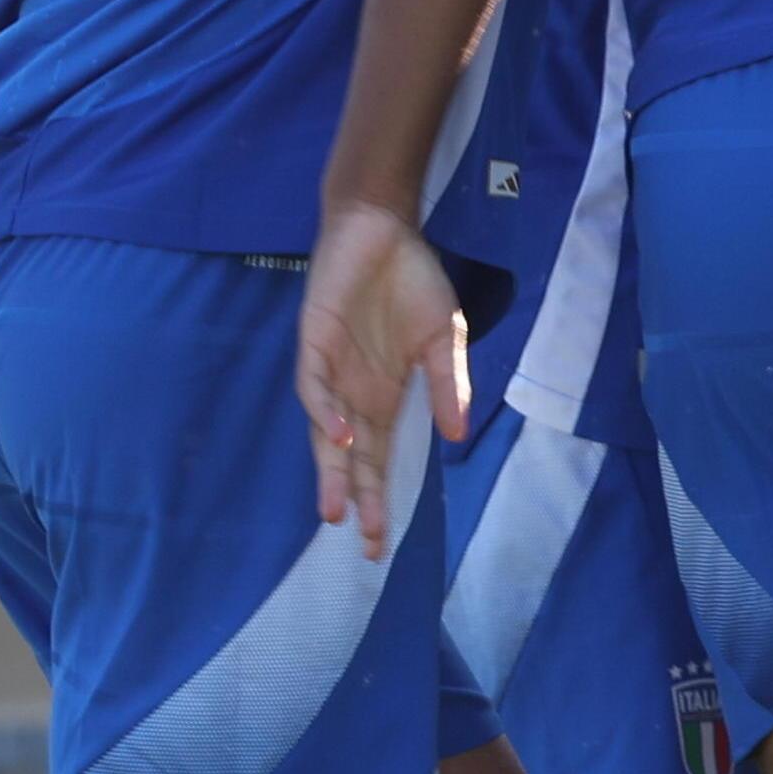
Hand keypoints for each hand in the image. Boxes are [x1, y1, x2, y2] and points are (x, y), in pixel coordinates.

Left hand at [298, 200, 470, 560]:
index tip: (382, 542)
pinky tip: (343, 435)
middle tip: (364, 541)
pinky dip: (327, 415)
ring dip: (331, 469)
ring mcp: (331, 373)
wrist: (381, 231)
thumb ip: (448, 384)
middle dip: (356, 498)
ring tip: (338, 508)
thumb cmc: (413, 283)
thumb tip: (458, 435)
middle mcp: (354, 395)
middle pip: (351, 459)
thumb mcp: (446, 337)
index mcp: (385, 397)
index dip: (379, 497)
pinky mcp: (314, 347)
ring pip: (325, 434)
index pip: (379, 458)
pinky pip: (315, 390)